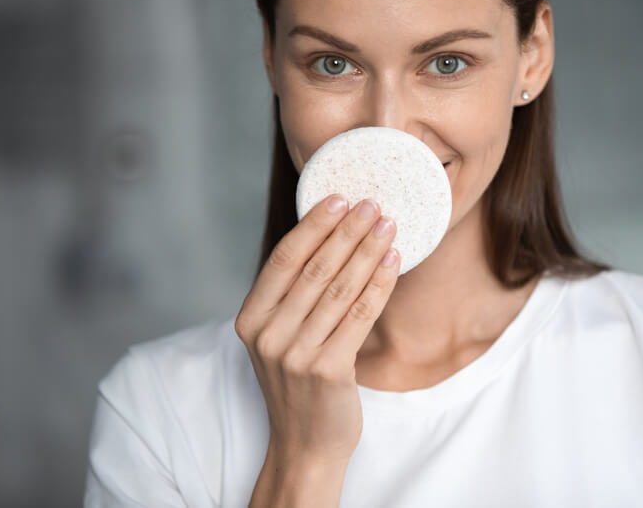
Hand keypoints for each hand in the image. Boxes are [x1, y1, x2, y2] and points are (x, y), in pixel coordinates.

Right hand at [235, 195, 399, 466]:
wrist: (306, 444)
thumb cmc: (298, 382)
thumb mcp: (279, 336)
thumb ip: (291, 295)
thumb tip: (328, 235)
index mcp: (250, 319)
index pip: (283, 259)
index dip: (313, 225)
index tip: (339, 198)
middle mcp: (268, 334)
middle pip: (315, 269)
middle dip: (347, 231)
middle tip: (373, 203)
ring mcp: (296, 353)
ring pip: (340, 288)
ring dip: (368, 251)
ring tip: (388, 225)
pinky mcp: (328, 369)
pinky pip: (360, 314)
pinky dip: (379, 283)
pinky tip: (393, 261)